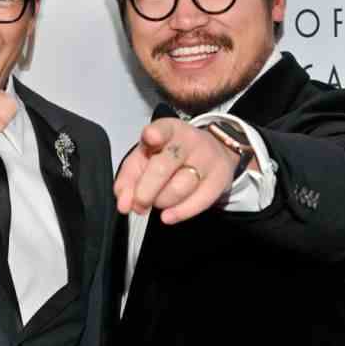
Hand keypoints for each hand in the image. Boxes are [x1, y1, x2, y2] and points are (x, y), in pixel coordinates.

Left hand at [113, 118, 238, 223]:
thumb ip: (129, 178)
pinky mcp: (220, 179)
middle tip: (138, 203)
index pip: (162, 129)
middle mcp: (189, 141)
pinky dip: (179, 213)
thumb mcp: (146, 156)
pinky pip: (198, 202)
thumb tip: (124, 203)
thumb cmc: (171, 154)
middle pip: (163, 167)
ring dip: (161, 202)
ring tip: (158, 201)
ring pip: (179, 188)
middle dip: (145, 191)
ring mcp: (207, 159)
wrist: (214, 151)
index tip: (150, 137)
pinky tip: (168, 216)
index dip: (155, 134)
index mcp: (168, 130)